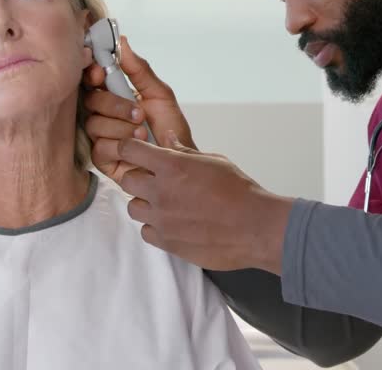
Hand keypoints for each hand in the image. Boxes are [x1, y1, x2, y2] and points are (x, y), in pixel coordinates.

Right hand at [82, 37, 195, 182]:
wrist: (178, 160)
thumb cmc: (170, 127)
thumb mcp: (160, 94)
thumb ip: (139, 69)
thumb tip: (122, 41)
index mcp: (114, 94)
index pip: (92, 78)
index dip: (91, 73)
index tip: (100, 73)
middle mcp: (103, 113)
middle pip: (90, 99)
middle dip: (115, 105)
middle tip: (139, 113)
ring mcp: (100, 135)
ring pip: (93, 124)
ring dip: (122, 128)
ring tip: (143, 133)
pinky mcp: (101, 158)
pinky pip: (99, 147)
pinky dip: (120, 145)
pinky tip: (136, 147)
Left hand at [116, 138, 293, 272]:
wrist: (255, 227)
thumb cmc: (240, 192)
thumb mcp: (214, 161)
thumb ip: (185, 151)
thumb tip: (168, 140)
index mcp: (172, 166)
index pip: (129, 150)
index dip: (130, 148)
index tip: (135, 151)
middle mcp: (161, 192)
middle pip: (126, 179)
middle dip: (139, 176)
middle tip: (157, 179)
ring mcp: (161, 219)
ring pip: (133, 207)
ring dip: (145, 202)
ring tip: (167, 202)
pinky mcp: (167, 242)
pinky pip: (146, 231)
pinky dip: (155, 226)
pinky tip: (173, 222)